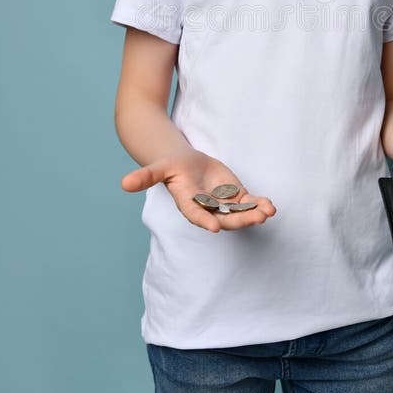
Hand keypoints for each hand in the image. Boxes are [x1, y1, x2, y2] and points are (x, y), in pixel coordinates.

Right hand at [120, 149, 276, 232]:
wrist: (186, 165)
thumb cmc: (172, 166)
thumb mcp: (159, 167)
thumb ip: (145, 176)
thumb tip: (123, 183)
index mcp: (189, 203)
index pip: (196, 215)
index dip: (205, 221)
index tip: (215, 228)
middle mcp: (207, 208)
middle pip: (224, 218)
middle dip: (240, 219)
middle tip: (256, 219)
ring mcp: (223, 204)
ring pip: (240, 213)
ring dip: (253, 214)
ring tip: (267, 212)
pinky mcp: (235, 197)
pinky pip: (248, 204)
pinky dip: (259, 205)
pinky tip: (270, 206)